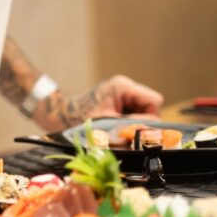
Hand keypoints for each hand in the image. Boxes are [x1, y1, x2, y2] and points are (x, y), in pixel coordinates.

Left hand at [49, 75, 163, 129]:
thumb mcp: (109, 122)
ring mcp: (122, 93)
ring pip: (143, 111)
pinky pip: (134, 113)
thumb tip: (154, 130)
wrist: (62, 115)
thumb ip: (132, 124)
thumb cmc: (80, 117)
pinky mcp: (118, 100)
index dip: (151, 116)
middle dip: (142, 120)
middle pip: (150, 106)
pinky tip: (115, 124)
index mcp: (123, 87)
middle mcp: (124, 86)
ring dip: (134, 122)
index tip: (139, 127)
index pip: (154, 100)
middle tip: (126, 129)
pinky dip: (128, 121)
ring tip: (117, 127)